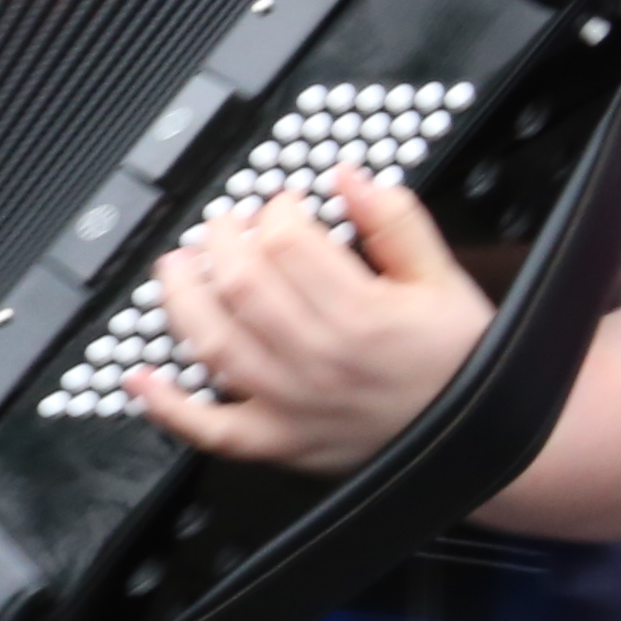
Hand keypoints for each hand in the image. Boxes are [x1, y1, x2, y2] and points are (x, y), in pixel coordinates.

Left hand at [134, 167, 491, 472]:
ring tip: (176, 268)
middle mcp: (319, 361)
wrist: (480, 440)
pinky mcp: (278, 444)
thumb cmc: (461, 361)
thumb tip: (348, 177)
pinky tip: (139, 376)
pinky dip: (166, 406)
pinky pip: (208, 430)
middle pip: (241, 286)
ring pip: (213, 345)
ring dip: (181, 300)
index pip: (289, 245)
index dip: (276, 212)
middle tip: (223, 225)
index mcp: (363, 315)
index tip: (281, 204)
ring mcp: (292, 407)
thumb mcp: (443, 278)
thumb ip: (396, 222)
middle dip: (222, 243)